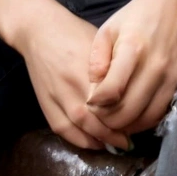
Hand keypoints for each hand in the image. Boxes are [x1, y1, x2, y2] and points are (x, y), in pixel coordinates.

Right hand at [0, 0, 128, 150]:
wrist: (39, 30)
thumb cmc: (74, 33)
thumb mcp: (100, 44)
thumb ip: (113, 68)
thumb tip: (133, 91)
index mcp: (89, 69)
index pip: (111, 102)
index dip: (125, 117)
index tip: (138, 123)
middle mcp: (72, 85)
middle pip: (96, 119)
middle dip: (113, 135)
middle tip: (128, 142)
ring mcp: (56, 95)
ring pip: (80, 127)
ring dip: (97, 141)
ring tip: (113, 145)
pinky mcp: (45, 102)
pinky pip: (62, 129)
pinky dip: (78, 140)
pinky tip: (92, 143)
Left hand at [87, 0, 176, 136]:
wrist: (175, 7)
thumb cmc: (135, 17)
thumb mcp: (108, 29)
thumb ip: (97, 59)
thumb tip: (93, 92)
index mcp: (132, 49)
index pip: (112, 90)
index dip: (96, 104)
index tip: (89, 102)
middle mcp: (154, 66)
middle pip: (127, 111)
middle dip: (107, 120)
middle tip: (98, 115)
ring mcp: (169, 77)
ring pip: (144, 118)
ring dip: (125, 125)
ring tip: (112, 118)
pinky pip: (159, 114)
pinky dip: (142, 121)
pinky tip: (131, 115)